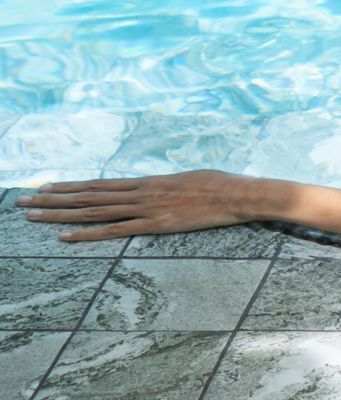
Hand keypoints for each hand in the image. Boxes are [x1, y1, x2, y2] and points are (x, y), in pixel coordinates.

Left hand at [14, 171, 265, 242]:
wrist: (239, 194)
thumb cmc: (221, 185)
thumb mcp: (190, 179)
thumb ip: (168, 185)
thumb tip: (160, 189)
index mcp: (149, 181)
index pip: (101, 184)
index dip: (71, 186)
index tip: (47, 186)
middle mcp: (141, 192)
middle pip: (89, 197)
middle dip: (54, 199)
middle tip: (25, 201)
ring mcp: (146, 208)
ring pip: (94, 211)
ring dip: (61, 214)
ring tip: (34, 215)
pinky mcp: (156, 224)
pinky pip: (115, 231)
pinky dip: (88, 234)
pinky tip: (66, 237)